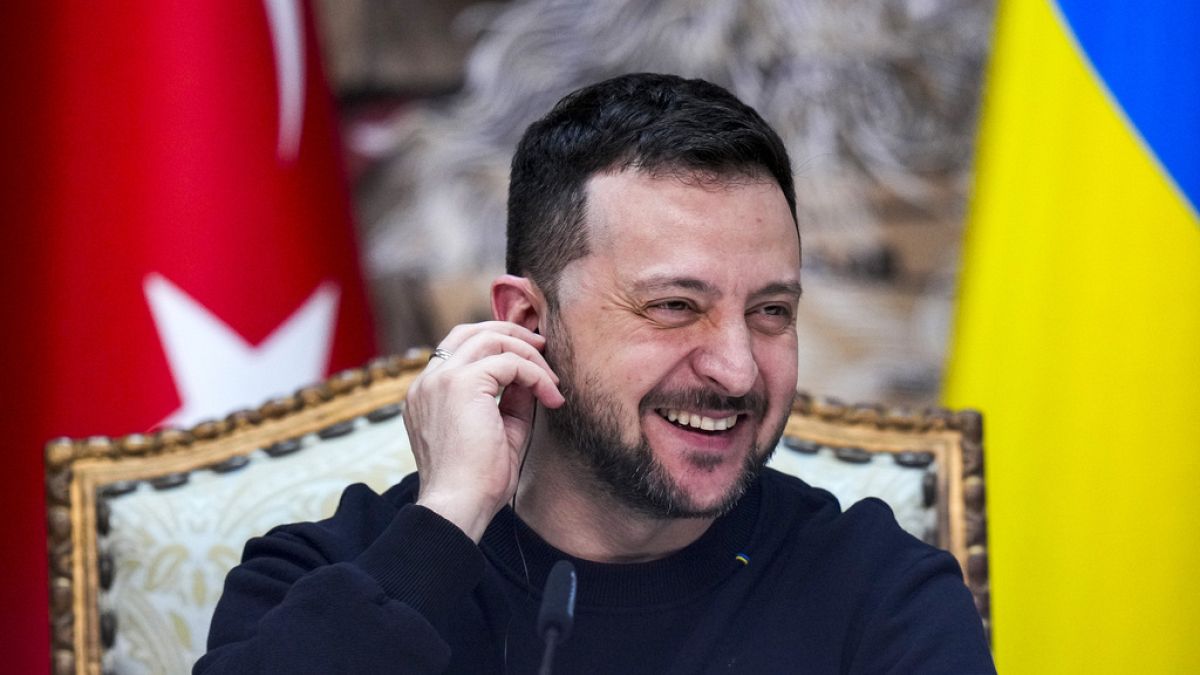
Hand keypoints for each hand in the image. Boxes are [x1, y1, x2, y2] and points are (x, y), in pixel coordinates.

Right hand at [403, 321, 563, 541]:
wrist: (458, 507)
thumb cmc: (475, 483)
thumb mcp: (495, 431)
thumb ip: (508, 401)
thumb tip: (530, 376)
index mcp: (426, 394)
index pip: (459, 349)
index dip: (497, 346)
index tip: (529, 362)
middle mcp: (427, 382)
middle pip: (471, 331)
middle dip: (512, 334)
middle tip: (543, 348)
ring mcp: (440, 380)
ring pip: (491, 339)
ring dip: (528, 355)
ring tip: (552, 381)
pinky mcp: (460, 384)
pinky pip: (508, 362)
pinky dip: (536, 375)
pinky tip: (551, 397)